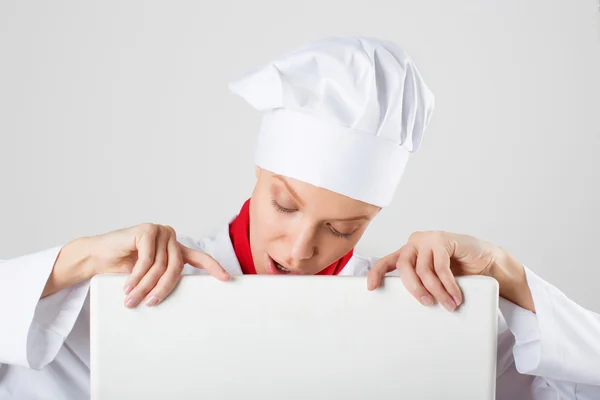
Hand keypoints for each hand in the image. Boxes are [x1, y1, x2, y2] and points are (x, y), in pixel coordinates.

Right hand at [90, 223, 230, 307]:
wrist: (96, 256)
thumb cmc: (122, 268)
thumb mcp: (148, 275)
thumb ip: (163, 278)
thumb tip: (181, 300)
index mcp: (176, 249)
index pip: (200, 258)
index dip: (214, 268)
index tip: (228, 279)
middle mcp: (171, 238)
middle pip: (176, 268)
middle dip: (162, 289)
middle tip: (149, 304)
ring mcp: (160, 231)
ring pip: (160, 266)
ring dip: (145, 286)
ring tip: (132, 299)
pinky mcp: (146, 230)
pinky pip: (146, 260)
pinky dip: (137, 276)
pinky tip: (128, 285)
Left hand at [366, 231, 531, 311]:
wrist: (486, 260)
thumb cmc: (458, 270)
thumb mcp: (434, 277)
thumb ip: (421, 282)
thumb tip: (409, 307)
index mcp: (407, 252)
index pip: (387, 262)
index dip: (376, 273)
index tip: (370, 288)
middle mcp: (414, 243)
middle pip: (403, 267)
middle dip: (414, 288)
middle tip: (426, 304)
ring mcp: (428, 239)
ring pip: (424, 269)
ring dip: (437, 291)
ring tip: (449, 305)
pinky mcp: (443, 239)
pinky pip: (441, 267)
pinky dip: (448, 284)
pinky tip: (456, 295)